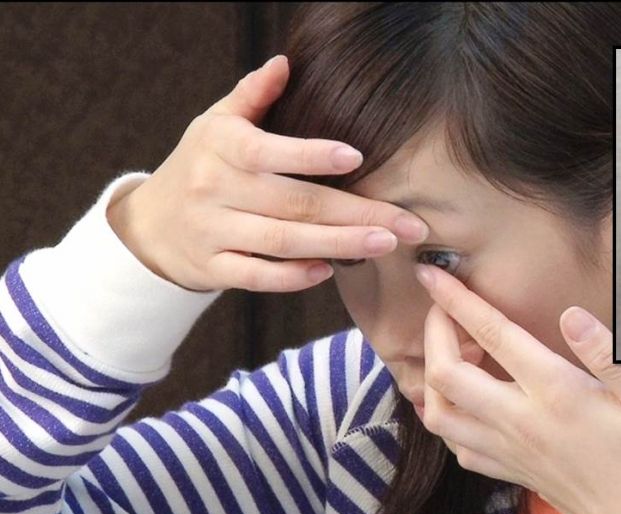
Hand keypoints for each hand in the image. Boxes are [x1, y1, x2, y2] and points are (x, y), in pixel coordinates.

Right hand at [107, 54, 429, 292]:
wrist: (148, 226)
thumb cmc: (200, 165)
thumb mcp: (217, 124)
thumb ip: (253, 96)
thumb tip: (285, 63)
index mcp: (224, 148)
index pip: (271, 151)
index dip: (313, 155)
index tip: (357, 157)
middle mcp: (217, 189)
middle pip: (296, 204)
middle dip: (357, 213)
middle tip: (406, 223)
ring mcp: (214, 232)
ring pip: (284, 242)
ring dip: (339, 244)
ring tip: (385, 244)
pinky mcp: (213, 269)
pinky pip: (257, 276)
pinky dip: (293, 277)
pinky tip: (329, 270)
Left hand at [414, 264, 620, 513]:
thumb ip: (612, 356)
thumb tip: (571, 315)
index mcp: (557, 395)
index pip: (493, 336)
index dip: (456, 300)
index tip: (432, 274)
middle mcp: (522, 423)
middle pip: (445, 376)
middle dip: (432, 333)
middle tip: (442, 308)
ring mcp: (512, 452)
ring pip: (440, 416)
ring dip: (432, 377)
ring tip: (453, 351)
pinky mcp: (512, 473)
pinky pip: (458, 446)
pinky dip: (448, 418)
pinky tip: (468, 399)